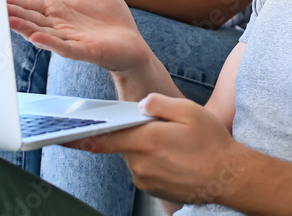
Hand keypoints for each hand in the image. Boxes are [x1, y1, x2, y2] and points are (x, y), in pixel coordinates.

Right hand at [7, 0, 150, 73]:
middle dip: (13, 14)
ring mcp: (70, 39)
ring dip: (25, 28)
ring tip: (8, 21)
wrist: (131, 39)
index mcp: (56, 9)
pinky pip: (65, 47)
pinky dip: (51, 43)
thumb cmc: (107, 13)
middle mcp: (58, 25)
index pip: (29, 5)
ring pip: (43, 34)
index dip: (12, 1)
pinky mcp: (85, 50)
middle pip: (31, 19)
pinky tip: (37, 37)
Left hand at [69, 94, 245, 204]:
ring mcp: (146, 178)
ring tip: (176, 145)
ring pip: (134, 156)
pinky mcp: (153, 188)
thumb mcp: (189, 111)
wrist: (229, 177)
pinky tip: (176, 157)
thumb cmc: (212, 142)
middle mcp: (141, 162)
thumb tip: (140, 104)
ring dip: (146, 148)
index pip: (104, 137)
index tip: (61, 135)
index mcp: (146, 140)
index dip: (81, 135)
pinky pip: (144, 169)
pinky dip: (154, 161)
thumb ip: (159, 104)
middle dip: (135, 133)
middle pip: (123, 143)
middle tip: (161, 129)